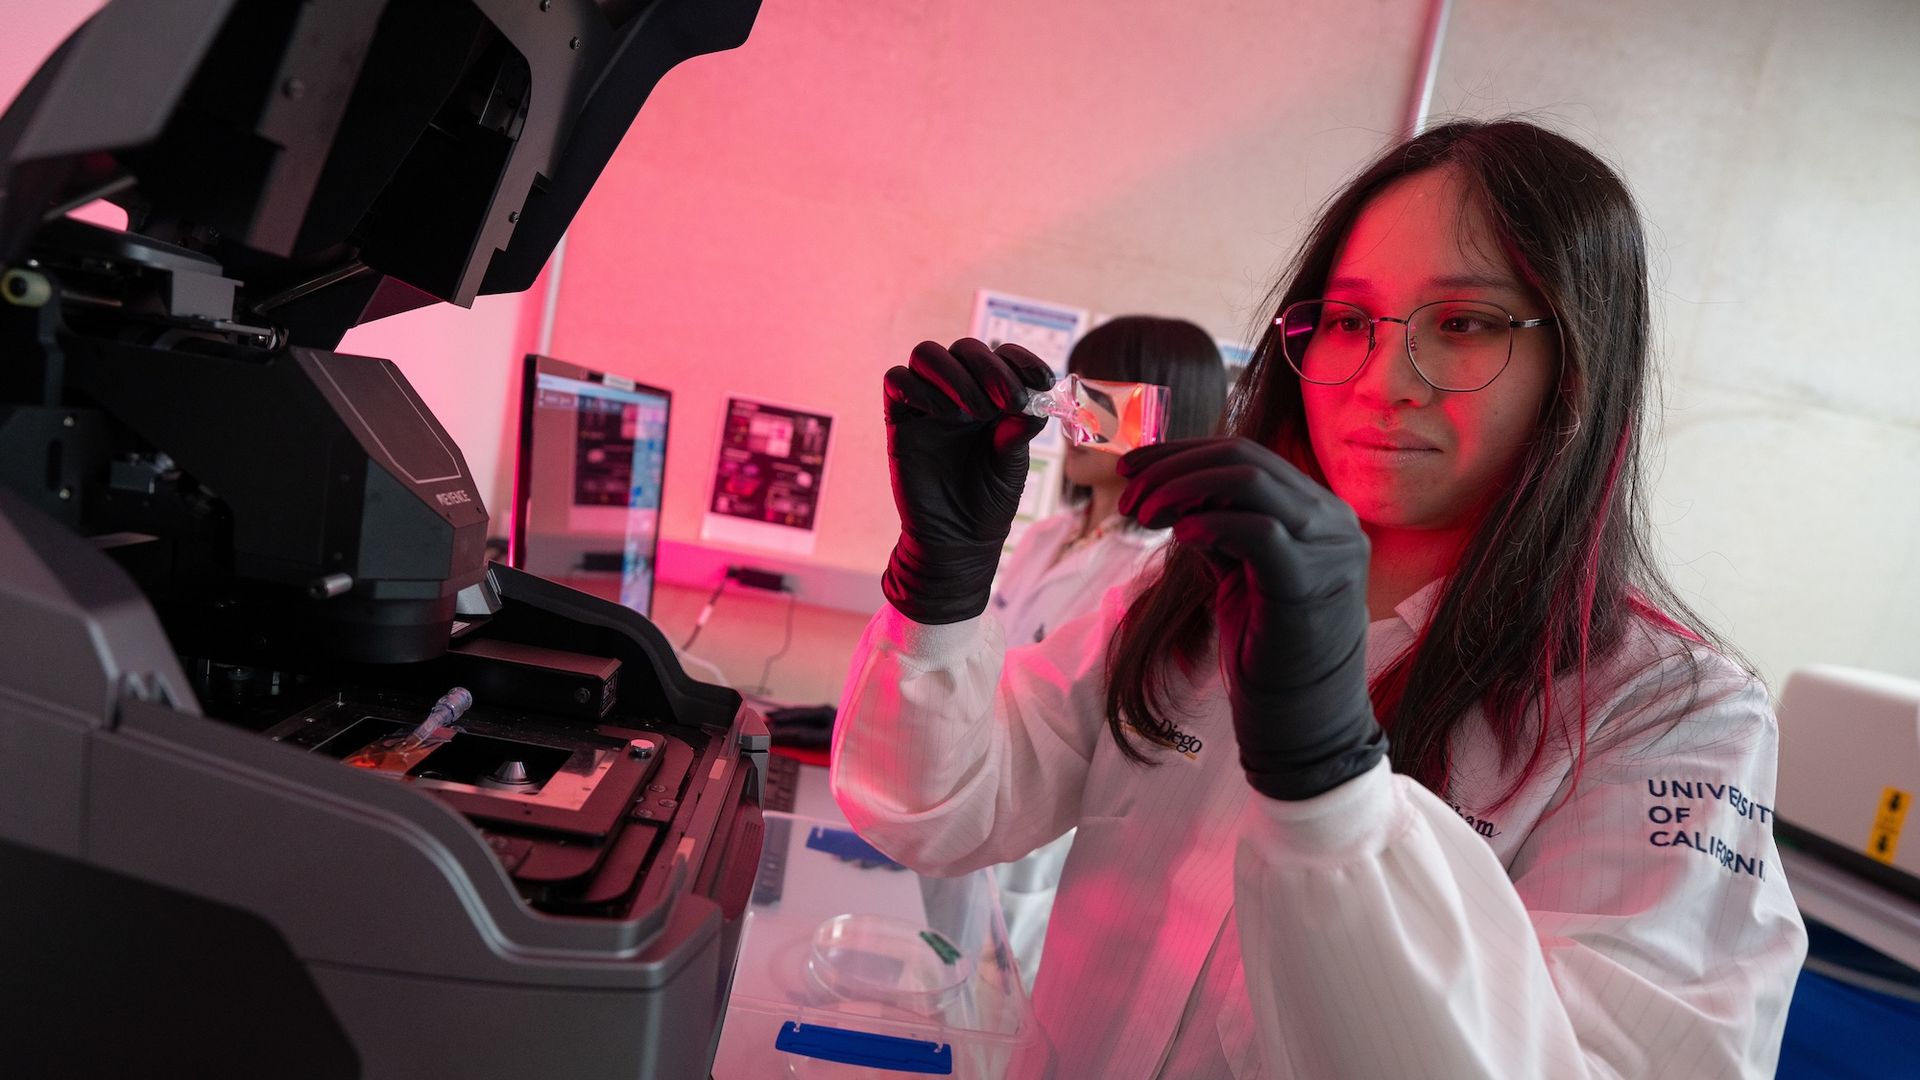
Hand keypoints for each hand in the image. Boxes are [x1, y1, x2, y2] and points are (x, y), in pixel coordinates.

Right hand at [881, 338, 1052, 623]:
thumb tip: (1029, 397)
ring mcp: (927, 404)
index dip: (1020, 359)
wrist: (958, 539)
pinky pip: (897, 381)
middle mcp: (958, 392)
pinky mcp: (899, 419)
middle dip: (990, 368)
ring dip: (955, 375)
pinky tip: (946, 417)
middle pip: (965, 348)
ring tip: (976, 413)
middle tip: (1007, 401)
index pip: (1002, 355)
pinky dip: (920, 388)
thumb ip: (1018, 425)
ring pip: (927, 354)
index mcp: (992, 395)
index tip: (1039, 381)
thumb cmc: (990, 499)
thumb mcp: (1013, 460)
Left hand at [1118, 437, 1384, 799]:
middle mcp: (1334, 522)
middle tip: (1128, 497)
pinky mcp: (1310, 584)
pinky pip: (1259, 533)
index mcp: (1318, 513)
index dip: (1181, 454)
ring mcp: (1330, 550)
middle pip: (1245, 460)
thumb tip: (1171, 494)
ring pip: (1251, 482)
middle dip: (1173, 468)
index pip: (1246, 456)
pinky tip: (1178, 538)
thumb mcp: (1237, 576)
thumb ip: (1217, 530)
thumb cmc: (1269, 654)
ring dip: (1182, 489)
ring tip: (1142, 515)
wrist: (1303, 724)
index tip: (1131, 468)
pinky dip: (1211, 525)